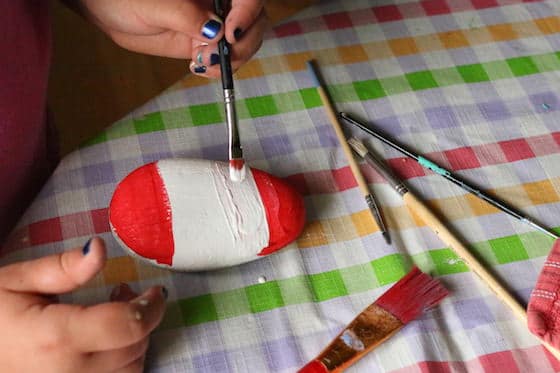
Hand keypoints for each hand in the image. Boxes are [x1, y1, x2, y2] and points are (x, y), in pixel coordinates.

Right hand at [0, 237, 166, 372]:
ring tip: (116, 317)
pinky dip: (123, 362)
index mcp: (57, 337)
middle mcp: (69, 372)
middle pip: (134, 347)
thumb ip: (63, 267)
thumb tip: (100, 248)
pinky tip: (109, 343)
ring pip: (131, 370)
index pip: (127, 325)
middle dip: (143, 317)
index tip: (155, 291)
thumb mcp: (17, 282)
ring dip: (136, 341)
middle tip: (127, 292)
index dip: (150, 306)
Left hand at [76, 0, 266, 77]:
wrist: (108, 9)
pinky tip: (201, 67)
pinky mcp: (207, 41)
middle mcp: (219, 2)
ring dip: (233, 58)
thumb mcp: (152, 6)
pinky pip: (228, 56)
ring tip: (203, 64)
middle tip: (216, 57)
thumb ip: (185, 15)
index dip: (248, 12)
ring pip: (246, 40)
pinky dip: (222, 67)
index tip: (231, 32)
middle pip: (255, 20)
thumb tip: (216, 31)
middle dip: (243, 42)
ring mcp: (216, 22)